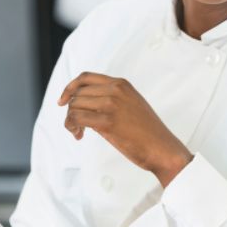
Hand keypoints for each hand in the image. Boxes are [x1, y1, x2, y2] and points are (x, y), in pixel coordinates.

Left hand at [58, 72, 192, 186]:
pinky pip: (77, 118)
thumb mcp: (132, 105)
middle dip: (71, 110)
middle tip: (76, 127)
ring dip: (70, 120)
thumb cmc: (148, 132)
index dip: (70, 88)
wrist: (163, 148)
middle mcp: (116, 90)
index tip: (63, 101)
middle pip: (77, 94)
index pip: (86, 78)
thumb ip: (111, 99)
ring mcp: (111, 104)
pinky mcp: (107, 121)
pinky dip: (72, 127)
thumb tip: (84, 105)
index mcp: (121, 84)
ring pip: (74, 105)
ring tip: (78, 132)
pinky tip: (80, 135)